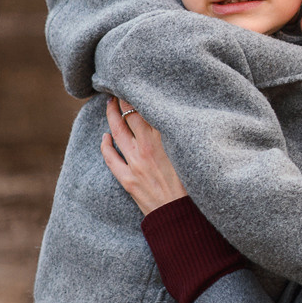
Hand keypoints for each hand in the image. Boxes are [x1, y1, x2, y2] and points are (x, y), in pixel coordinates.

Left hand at [101, 97, 186, 213]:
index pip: (147, 109)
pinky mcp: (128, 180)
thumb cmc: (196, 186)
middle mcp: (147, 148)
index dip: (140, 96)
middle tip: (119, 88)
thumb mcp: (192, 154)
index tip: (137, 84)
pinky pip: (110, 158)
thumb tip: (175, 118)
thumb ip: (182, 135)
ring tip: (110, 104)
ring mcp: (135, 164)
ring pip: (117, 133)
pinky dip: (105, 145)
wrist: (184, 218)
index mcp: (165, 140)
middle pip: (129, 116)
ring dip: (112, 116)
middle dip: (123, 100)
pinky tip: (104, 137)